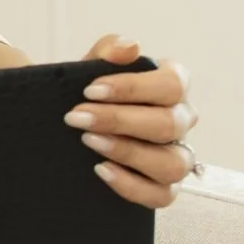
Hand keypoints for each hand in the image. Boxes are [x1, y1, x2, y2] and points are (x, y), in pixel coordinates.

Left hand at [67, 33, 199, 208]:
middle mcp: (181, 121)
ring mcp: (177, 157)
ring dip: (128, 152)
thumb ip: (107, 51)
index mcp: (173, 86)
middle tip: (77, 118)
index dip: (133, 87)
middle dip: (119, 120)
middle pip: (169, 123)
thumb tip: (130, 47)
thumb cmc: (86, 96)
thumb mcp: (89, 69)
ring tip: (89, 143)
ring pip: (172, 163)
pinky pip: (161, 196)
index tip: (90, 90)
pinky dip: (131, 185)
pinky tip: (100, 170)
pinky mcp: (164, 189)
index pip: (172, 84)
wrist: (62, 133)